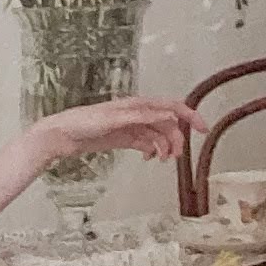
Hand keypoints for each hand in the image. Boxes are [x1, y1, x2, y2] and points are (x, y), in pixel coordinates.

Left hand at [29, 98, 192, 172]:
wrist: (62, 134)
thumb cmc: (84, 122)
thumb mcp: (114, 119)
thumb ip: (140, 116)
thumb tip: (167, 113)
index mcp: (139, 104)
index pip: (171, 107)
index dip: (189, 116)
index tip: (203, 129)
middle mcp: (138, 113)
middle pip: (167, 123)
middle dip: (176, 138)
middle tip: (177, 157)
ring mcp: (131, 125)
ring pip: (157, 134)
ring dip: (165, 146)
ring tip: (164, 160)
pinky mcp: (123, 137)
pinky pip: (145, 142)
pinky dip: (152, 149)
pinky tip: (150, 158)